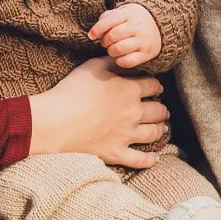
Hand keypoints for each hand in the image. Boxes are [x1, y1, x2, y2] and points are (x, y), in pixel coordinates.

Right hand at [28, 56, 170, 168]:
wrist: (57, 122)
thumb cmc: (72, 91)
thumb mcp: (92, 66)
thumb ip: (112, 62)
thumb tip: (125, 60)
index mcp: (130, 90)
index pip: (153, 86)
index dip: (156, 86)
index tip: (156, 87)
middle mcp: (134, 113)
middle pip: (158, 110)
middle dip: (162, 109)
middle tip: (163, 110)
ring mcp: (127, 135)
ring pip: (153, 133)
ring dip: (161, 129)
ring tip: (163, 129)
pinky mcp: (116, 153)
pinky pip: (139, 159)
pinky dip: (149, 159)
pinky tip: (154, 158)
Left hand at [90, 3, 162, 67]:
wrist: (160, 25)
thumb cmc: (135, 19)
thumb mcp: (124, 12)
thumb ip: (108, 17)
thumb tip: (95, 30)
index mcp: (130, 13)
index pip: (109, 21)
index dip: (97, 29)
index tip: (91, 35)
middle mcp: (138, 27)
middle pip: (113, 36)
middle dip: (105, 41)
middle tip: (106, 42)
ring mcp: (143, 40)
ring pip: (119, 49)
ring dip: (111, 51)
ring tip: (113, 49)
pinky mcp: (147, 53)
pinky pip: (128, 61)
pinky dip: (120, 61)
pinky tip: (120, 57)